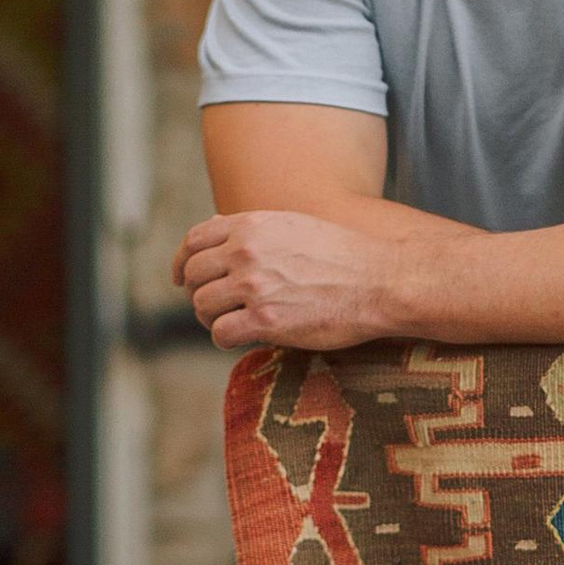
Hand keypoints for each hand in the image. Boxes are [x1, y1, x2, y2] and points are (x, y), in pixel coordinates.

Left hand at [175, 209, 397, 351]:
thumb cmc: (344, 255)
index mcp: (252, 224)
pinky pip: (221, 334)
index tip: (183, 279)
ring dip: (212, 319)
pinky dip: (225, 340)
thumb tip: (218, 228)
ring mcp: (254, 286)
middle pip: (194, 275)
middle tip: (216, 308)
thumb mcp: (294, 225)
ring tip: (231, 324)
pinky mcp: (265, 320)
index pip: (194, 240)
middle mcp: (246, 251)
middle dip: (199, 294)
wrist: (381, 280)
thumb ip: (254, 230)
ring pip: (203, 306)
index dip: (183, 262)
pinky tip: (241, 339)